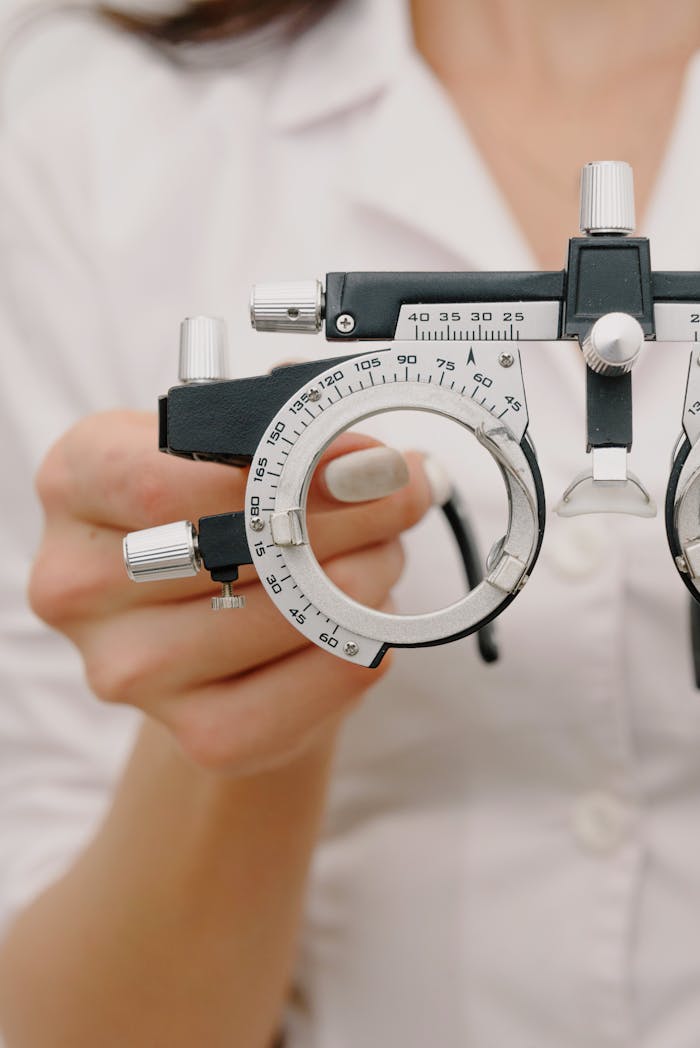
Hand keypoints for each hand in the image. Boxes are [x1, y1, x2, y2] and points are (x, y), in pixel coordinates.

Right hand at [29, 411, 432, 775]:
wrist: (208, 624)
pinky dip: (353, 649)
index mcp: (76, 483)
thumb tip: (373, 465)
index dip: (279, 466)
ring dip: (360, 579)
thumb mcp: (231, 449)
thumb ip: (288, 441)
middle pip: (230, 549)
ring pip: (278, 618)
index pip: (161, 481)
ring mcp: (129, 670)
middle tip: (404, 496)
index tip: (363, 459)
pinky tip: (366, 621)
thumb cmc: (219, 514)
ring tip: (383, 554)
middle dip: (345, 519)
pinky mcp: (197, 735)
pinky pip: (302, 696)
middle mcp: (78, 585)